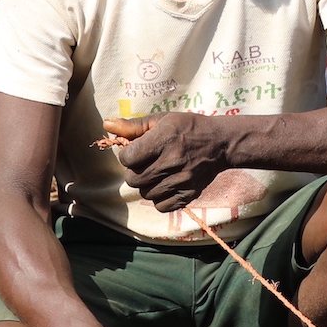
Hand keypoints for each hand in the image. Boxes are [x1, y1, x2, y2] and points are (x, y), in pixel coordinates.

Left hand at [101, 112, 233, 211]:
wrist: (221, 143)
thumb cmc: (188, 128)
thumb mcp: (162, 120)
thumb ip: (133, 125)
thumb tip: (106, 124)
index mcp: (164, 139)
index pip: (127, 158)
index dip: (127, 155)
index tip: (135, 151)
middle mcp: (172, 161)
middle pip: (133, 178)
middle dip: (134, 171)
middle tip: (145, 163)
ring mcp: (181, 180)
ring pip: (145, 193)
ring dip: (146, 184)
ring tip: (157, 172)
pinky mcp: (188, 194)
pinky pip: (160, 206)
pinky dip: (159, 197)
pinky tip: (166, 184)